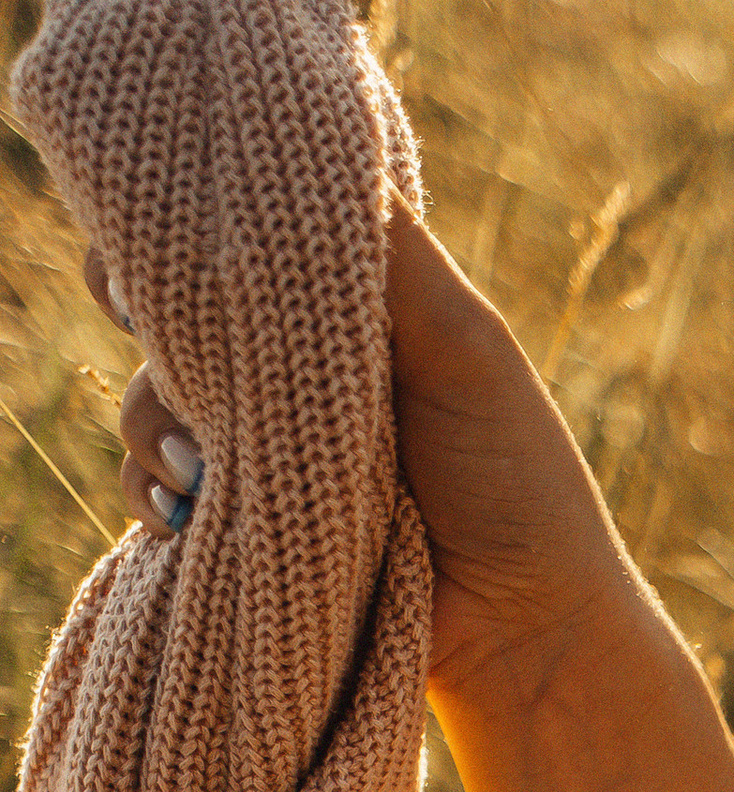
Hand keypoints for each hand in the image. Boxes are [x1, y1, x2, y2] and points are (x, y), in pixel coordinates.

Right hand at [91, 204, 637, 707]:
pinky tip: (190, 509)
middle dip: (148, 318)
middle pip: (172, 312)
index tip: (162, 241)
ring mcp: (262, 449)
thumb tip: (285, 157)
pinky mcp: (242, 526)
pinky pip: (156, 493)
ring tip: (210, 466)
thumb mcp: (463, 346)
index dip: (182, 227)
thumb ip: (384, 253)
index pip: (237, 235)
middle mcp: (294, 369)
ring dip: (158, 422)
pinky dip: (155, 494)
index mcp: (348, 309)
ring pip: (154, 401)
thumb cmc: (517, 484)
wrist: (526, 634)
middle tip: (149, 329)